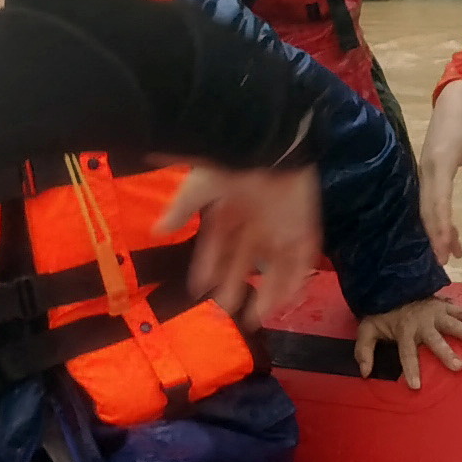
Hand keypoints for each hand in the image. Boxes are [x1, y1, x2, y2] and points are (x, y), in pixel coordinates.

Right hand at [159, 164, 321, 323]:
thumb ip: (181, 209)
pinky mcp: (304, 226)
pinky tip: (283, 301)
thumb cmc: (232, 163)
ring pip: (274, 265)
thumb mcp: (199, 186)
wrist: (271, 144)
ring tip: (255, 317)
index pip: (216, 246)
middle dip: (234, 284)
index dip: (208, 267)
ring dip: (266, 291)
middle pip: (244, 260)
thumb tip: (157, 230)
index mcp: (229, 211)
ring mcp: (280, 226)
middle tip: (225, 309)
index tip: (198, 289)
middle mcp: (254, 222)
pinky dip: (294, 280)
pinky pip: (302, 258)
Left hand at [353, 293, 461, 388]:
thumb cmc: (383, 312)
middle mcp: (422, 322)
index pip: (407, 353)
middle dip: (447, 353)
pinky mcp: (446, 305)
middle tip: (459, 367)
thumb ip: (364, 351)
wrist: (392, 282)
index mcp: (404, 330)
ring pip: (455, 324)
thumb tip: (366, 373)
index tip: (416, 386)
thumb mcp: (367, 329)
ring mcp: (436, 312)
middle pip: (436, 340)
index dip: (411, 369)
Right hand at [422, 78, 461, 261]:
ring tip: (453, 252)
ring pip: (427, 207)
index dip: (442, 225)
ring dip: (437, 230)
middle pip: (428, 209)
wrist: (453, 100)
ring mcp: (424, 171)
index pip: (440, 200)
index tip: (447, 246)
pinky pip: (428, 199)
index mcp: (442, 162)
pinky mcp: (426, 172)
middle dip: (436, 236)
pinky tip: (447, 232)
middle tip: (446, 260)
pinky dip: (436, 217)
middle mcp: (428, 170)